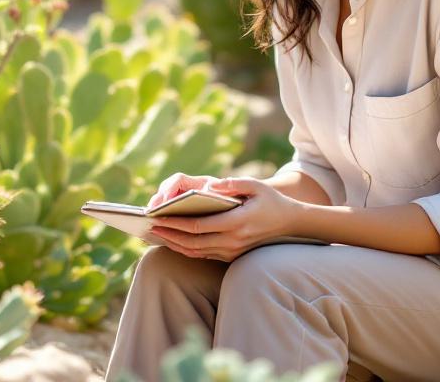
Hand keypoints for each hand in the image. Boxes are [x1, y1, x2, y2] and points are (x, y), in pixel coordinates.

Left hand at [150, 176, 302, 261]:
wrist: (289, 223)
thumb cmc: (269, 201)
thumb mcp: (255, 185)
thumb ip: (232, 184)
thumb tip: (210, 186)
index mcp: (236, 223)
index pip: (199, 227)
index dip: (176, 224)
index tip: (158, 217)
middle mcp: (233, 241)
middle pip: (193, 242)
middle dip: (169, 235)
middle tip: (149, 227)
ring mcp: (232, 251)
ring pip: (196, 252)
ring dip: (175, 244)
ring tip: (156, 234)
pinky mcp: (231, 255)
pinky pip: (203, 254)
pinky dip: (186, 249)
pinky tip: (173, 241)